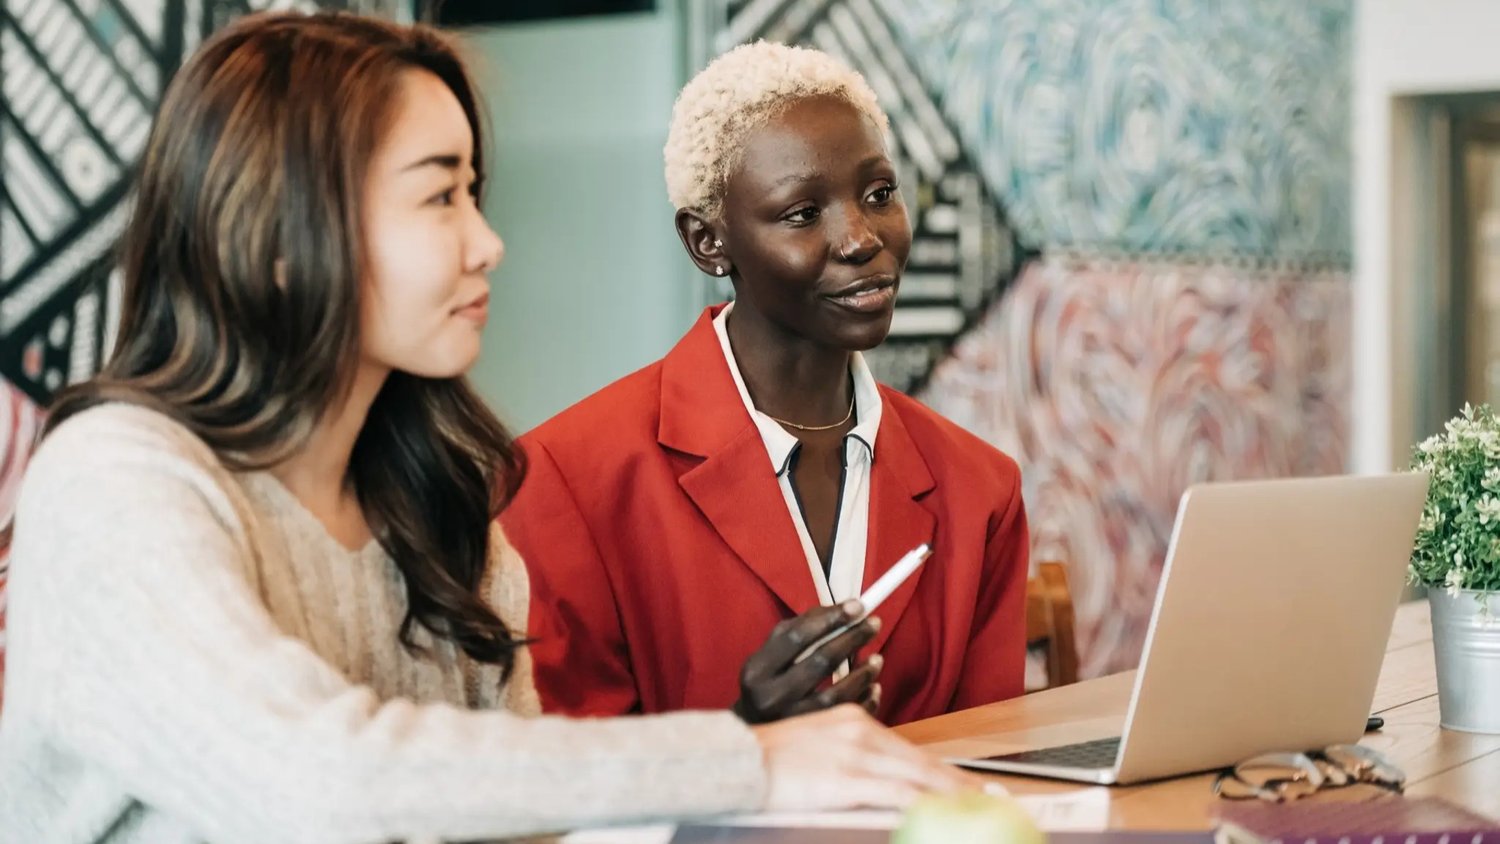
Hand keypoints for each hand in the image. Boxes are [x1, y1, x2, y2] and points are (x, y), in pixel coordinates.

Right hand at [733, 600, 881, 723]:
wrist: (754, 737)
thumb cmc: (768, 684)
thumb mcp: (771, 655)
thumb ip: (800, 630)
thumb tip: (844, 610)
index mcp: (757, 670)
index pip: (796, 637)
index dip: (829, 618)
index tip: (857, 606)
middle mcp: (771, 697)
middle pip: (820, 661)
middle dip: (852, 638)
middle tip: (874, 624)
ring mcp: (791, 722)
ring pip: (837, 694)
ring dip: (863, 673)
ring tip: (877, 659)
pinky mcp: (811, 742)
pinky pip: (847, 719)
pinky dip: (866, 701)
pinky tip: (873, 687)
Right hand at [752, 704, 984, 809]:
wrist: (738, 760)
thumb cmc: (771, 760)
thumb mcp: (818, 746)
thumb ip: (852, 758)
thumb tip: (882, 783)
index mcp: (853, 720)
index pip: (910, 751)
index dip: (942, 771)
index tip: (967, 786)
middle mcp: (859, 731)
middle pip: (922, 762)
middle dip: (958, 784)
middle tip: (988, 799)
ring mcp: (854, 755)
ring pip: (917, 777)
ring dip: (952, 796)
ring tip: (976, 808)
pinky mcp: (845, 779)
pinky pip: (894, 794)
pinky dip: (921, 804)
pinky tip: (937, 813)